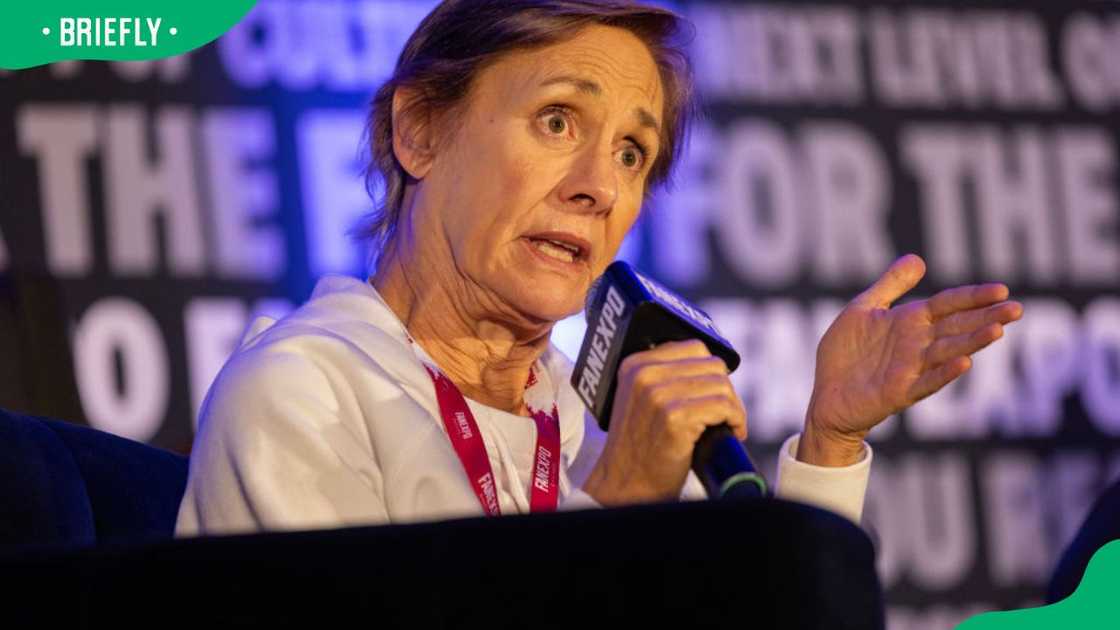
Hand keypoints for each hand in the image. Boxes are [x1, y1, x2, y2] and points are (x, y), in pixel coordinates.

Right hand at [582, 340, 747, 505]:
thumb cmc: (641, 446)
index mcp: (635, 364)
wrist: (627, 484)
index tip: (713, 394)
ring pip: (721, 385)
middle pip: (711, 365)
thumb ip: (664, 376)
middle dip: (725, 390)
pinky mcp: (674, 417)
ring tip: (728, 425)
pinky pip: (723, 406)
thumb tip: (710, 367)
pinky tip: (731, 432)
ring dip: (733, 407)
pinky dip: (736, 420)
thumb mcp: (640, 399)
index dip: (711, 372)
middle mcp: (644, 374)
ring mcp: (658, 395)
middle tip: (724, 415)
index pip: (693, 347)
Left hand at [800, 254, 1022, 465]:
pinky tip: (963, 363)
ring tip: (997, 330)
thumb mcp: (864, 309)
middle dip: (986, 318)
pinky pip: (925, 383)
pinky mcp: (899, 392)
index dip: (973, 297)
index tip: (1002, 290)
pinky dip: (944, 373)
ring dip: (972, 342)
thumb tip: (919, 259)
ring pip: (947, 352)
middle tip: (1016, 309)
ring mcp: (911, 369)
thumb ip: (891, 285)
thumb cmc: (846, 352)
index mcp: (910, 322)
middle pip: (956, 327)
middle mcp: (916, 344)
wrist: (825, 393)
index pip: (948, 305)